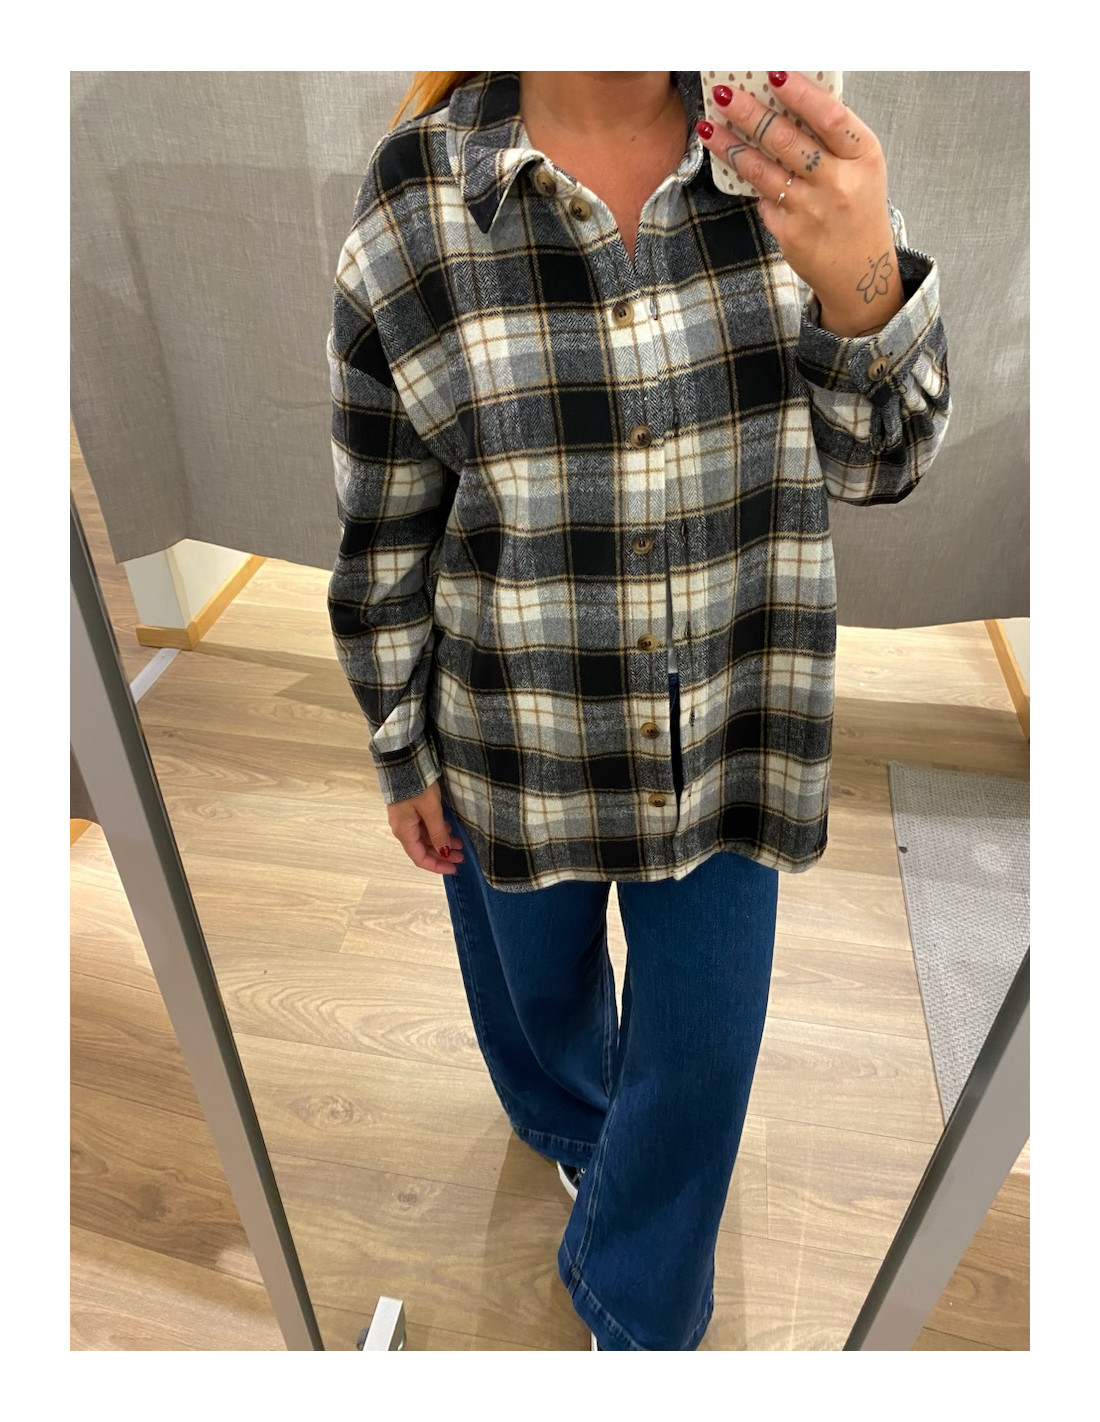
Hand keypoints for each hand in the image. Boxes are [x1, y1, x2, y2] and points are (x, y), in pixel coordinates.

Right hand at [386, 778, 464, 875]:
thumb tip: (445, 853)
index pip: (419, 858)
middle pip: (423, 849)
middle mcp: (403, 828)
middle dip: (443, 855)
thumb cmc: (417, 786)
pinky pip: (424, 826)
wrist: (403, 761)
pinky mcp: (410, 809)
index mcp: (404, 832)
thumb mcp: (431, 810)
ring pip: (425, 837)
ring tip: (460, 844)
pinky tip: (449, 830)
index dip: (437, 866)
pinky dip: (437, 831)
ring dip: (442, 842)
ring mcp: (406, 818)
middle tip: (462, 856)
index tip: (454, 869)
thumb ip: (438, 833)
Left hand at [697, 73, 902, 336]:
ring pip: (763, 169)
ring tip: (709, 128)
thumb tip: (788, 102)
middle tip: (726, 95)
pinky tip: (732, 164)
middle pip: (786, 140)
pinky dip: (749, 181)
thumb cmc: (857, 210)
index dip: (800, 94)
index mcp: (863, 157)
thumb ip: (833, 139)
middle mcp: (838, 182)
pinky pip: (762, 198)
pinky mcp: (790, 232)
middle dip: (750, 113)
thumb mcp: (861, 169)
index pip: (829, 117)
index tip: (774, 74)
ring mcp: (812, 210)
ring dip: (731, 145)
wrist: (860, 273)